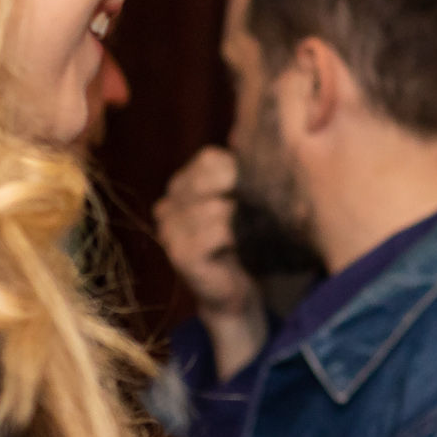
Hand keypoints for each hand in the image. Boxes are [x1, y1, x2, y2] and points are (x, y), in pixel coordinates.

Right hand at [154, 146, 266, 374]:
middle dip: (242, 192)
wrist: (235, 295)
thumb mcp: (243, 203)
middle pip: (210, 178)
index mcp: (180, 186)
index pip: (208, 160)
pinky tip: (244, 248)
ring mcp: (169, 230)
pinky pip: (217, 232)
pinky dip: (237, 238)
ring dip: (243, 219)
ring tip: (256, 232)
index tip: (260, 190)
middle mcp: (168, 205)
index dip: (238, 170)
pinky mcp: (180, 253)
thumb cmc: (244, 244)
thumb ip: (244, 175)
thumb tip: (268, 141)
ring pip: (216, 206)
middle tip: (262, 212)